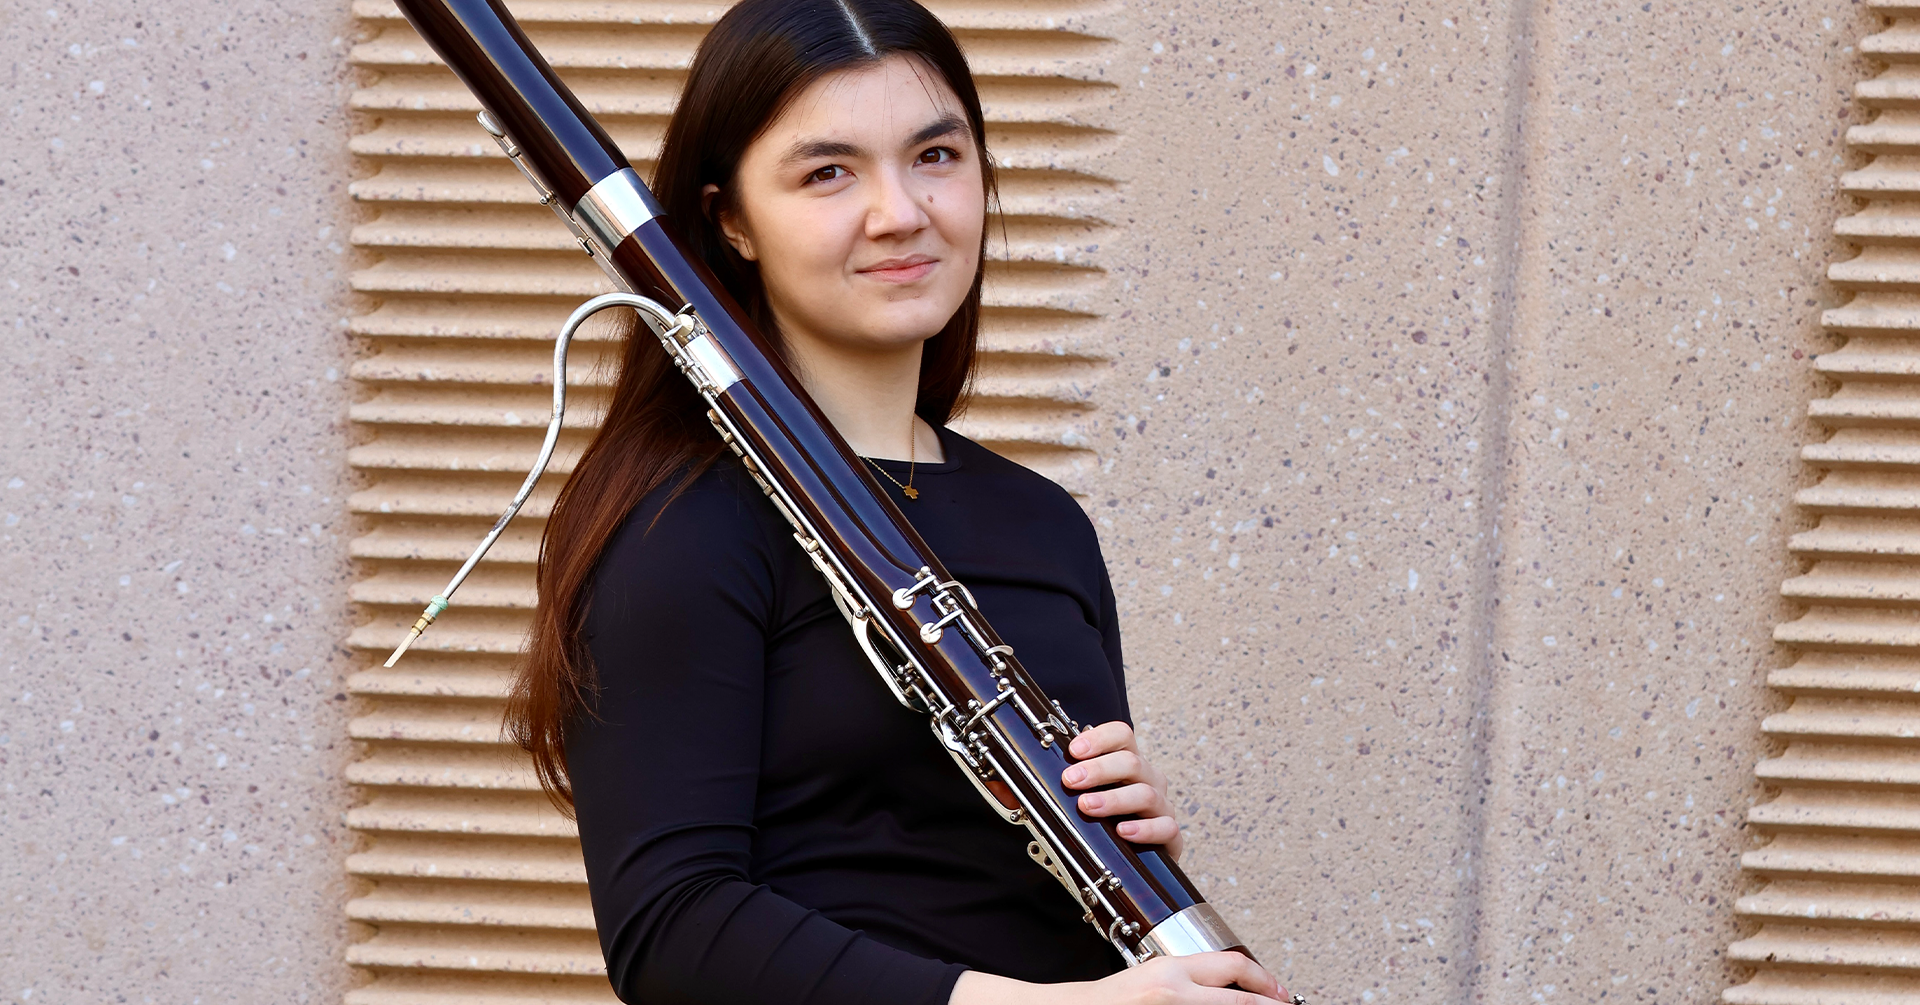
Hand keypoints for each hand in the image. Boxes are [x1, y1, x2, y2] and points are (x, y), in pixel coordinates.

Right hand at [950, 952, 1289, 1003]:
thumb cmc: (1108, 1001)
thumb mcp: (1149, 978)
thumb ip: (1186, 980)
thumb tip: (1228, 983)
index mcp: (1171, 969)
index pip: (1233, 966)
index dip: (1264, 980)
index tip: (1280, 993)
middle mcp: (1174, 993)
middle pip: (1242, 998)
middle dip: (1268, 1004)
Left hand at [1061, 721, 1182, 859]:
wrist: (1130, 864)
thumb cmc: (1104, 824)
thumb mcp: (1084, 800)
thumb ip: (1061, 788)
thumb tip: (1017, 785)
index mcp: (1128, 763)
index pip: (1121, 736)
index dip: (1099, 738)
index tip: (1073, 751)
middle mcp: (1148, 780)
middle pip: (1131, 762)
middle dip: (1098, 769)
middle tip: (1071, 780)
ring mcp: (1161, 806)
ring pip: (1145, 793)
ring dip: (1114, 799)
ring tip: (1088, 806)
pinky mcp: (1171, 836)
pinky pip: (1165, 827)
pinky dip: (1143, 829)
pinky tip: (1123, 831)